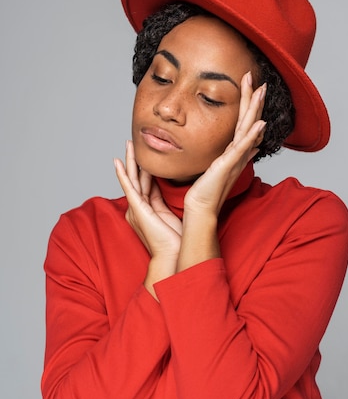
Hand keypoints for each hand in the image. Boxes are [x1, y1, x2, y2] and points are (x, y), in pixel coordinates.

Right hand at [114, 141, 181, 259]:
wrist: (173, 255)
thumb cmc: (176, 240)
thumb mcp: (173, 214)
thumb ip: (170, 202)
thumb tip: (178, 189)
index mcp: (148, 209)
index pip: (147, 183)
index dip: (146, 168)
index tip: (149, 154)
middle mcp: (139, 208)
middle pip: (137, 178)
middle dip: (135, 160)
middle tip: (133, 142)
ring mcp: (136, 208)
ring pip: (132, 179)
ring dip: (129, 161)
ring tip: (127, 145)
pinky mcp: (136, 209)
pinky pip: (128, 187)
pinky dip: (122, 175)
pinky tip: (117, 163)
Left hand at [184, 72, 265, 216]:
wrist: (201, 208)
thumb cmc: (206, 191)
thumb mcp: (220, 167)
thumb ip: (235, 155)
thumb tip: (252, 147)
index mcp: (235, 152)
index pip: (244, 123)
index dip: (249, 105)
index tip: (250, 86)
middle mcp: (239, 153)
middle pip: (249, 121)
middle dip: (253, 100)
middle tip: (256, 79)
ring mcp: (235, 159)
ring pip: (248, 129)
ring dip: (254, 109)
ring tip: (260, 91)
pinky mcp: (229, 166)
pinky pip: (243, 148)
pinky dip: (251, 135)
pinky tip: (260, 124)